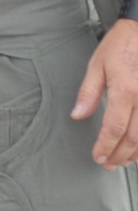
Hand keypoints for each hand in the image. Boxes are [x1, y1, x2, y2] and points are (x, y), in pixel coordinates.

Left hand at [74, 17, 137, 166]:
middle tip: (108, 165)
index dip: (106, 146)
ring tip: (123, 161)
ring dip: (137, 152)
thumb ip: (88, 93)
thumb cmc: (120, 45)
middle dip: (121, 154)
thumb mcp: (97, 65)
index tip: (98, 157)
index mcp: (125, 90)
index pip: (114, 127)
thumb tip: (77, 116)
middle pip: (135, 137)